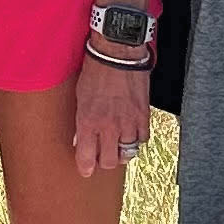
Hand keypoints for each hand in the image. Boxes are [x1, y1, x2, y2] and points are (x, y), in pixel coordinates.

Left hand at [72, 49, 153, 177]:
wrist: (118, 53)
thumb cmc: (95, 71)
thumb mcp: (80, 97)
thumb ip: (81, 121)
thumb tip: (81, 139)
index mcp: (88, 122)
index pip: (86, 158)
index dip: (85, 168)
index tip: (85, 170)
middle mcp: (108, 127)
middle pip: (109, 161)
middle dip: (104, 161)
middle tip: (102, 155)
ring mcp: (128, 122)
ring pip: (127, 154)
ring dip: (121, 152)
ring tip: (117, 145)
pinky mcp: (143, 116)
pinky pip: (143, 139)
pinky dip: (137, 139)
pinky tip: (131, 132)